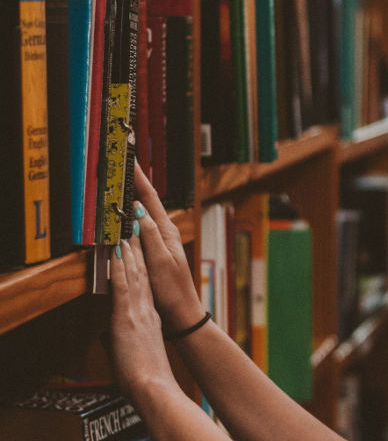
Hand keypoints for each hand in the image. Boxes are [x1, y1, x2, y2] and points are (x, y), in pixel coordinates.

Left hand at [110, 237, 176, 398]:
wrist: (153, 386)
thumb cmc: (145, 377)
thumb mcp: (132, 353)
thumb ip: (119, 340)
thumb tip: (106, 338)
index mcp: (150, 319)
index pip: (144, 286)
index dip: (141, 266)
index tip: (137, 249)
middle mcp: (146, 310)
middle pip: (142, 274)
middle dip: (138, 250)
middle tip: (135, 229)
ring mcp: (137, 311)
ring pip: (134, 274)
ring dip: (130, 251)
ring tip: (128, 231)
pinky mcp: (126, 316)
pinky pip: (123, 285)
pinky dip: (120, 267)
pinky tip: (118, 252)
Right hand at [133, 162, 204, 331]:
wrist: (182, 313)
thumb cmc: (172, 290)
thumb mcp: (160, 262)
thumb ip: (149, 236)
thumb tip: (138, 210)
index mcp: (167, 231)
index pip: (150, 198)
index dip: (139, 178)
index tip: (129, 159)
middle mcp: (165, 232)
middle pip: (147, 201)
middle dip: (134, 181)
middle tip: (121, 163)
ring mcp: (160, 241)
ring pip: (142, 213)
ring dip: (132, 196)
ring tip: (119, 180)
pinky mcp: (154, 251)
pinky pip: (140, 227)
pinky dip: (131, 216)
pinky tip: (123, 214)